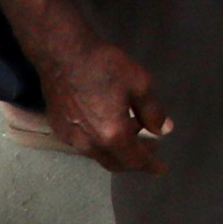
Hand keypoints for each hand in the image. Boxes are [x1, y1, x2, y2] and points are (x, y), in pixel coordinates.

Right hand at [36, 29, 172, 173]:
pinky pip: (84, 144)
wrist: (62, 54)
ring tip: (131, 128)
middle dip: (134, 159)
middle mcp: (89, 144)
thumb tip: (164, 130)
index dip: (150, 165)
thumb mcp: (139, 84)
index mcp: (112, 135)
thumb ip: (153, 111)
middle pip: (115, 162)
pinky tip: (105, 123)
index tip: (161, 169)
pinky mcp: (58, 129)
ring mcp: (70, 138)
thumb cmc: (104, 66)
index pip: (134, 160)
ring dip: (116, 148)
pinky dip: (100, 141)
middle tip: (151, 146)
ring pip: (98, 154)